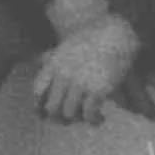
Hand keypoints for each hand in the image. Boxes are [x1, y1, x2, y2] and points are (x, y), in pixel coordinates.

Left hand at [32, 11, 154, 126]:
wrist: (117, 34)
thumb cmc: (93, 37)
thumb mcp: (66, 44)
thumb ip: (52, 55)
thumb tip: (39, 60)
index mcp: (54, 64)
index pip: (38, 91)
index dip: (40, 105)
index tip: (46, 113)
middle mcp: (63, 75)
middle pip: (52, 108)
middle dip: (59, 118)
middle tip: (69, 120)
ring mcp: (79, 83)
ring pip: (69, 114)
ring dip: (79, 120)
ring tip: (88, 119)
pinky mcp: (96, 90)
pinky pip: (89, 114)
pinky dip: (94, 120)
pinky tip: (100, 118)